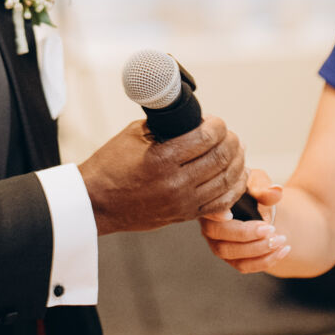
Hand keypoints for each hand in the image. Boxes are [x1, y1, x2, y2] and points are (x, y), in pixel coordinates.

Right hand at [78, 117, 245, 233]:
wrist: (97, 203)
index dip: (218, 125)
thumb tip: (193, 118)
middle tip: (228, 134)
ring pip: (226, 180)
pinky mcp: (184, 215)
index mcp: (162, 159)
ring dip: (237, 161)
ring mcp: (182, 202)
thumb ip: (166, 126)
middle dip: (231, 140)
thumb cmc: (111, 166)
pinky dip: (234, 187)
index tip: (215, 121)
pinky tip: (236, 175)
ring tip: (236, 150)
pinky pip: (221, 202)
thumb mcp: (134, 135)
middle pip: (221, 158)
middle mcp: (175, 183)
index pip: (206, 138)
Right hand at [198, 170, 287, 271]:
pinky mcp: (231, 259)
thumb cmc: (251, 189)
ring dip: (258, 250)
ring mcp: (218, 245)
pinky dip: (266, 261)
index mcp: (210, 204)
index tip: (229, 214)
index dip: (215, 214)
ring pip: (232, 255)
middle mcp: (209, 226)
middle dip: (245, 235)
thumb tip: (276, 191)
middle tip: (270, 228)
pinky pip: (245, 266)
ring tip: (281, 239)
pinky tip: (284, 249)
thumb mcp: (258, 182)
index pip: (206, 210)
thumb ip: (264, 187)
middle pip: (219, 236)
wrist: (257, 205)